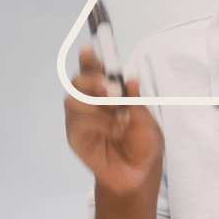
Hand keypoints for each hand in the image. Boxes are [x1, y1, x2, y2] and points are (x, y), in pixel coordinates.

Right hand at [64, 43, 163, 195]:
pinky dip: (96, 122)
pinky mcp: (74, 135)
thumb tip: (132, 78)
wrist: (139, 173)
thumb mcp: (146, 122)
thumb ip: (136, 101)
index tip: (89, 46)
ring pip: (72, 98)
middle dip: (95, 81)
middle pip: (78, 80)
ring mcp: (79, 118)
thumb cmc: (142, 143)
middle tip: (115, 92)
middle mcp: (89, 101)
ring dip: (96, 104)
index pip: (93, 68)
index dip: (88, 57)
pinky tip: (112, 130)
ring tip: (119, 117)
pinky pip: (76, 120)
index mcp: (107, 91)